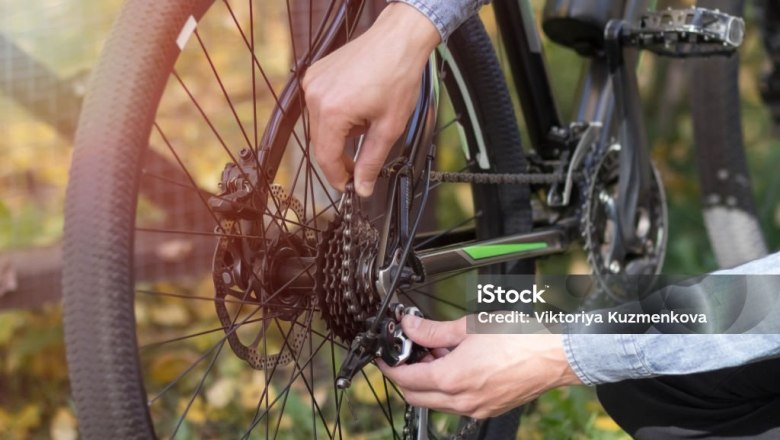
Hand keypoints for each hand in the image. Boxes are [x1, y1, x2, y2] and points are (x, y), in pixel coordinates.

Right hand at [302, 3, 440, 196]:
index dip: (337, 177)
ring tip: (366, 122)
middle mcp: (315, 96)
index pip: (325, 157)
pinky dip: (336, 115)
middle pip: (321, 142)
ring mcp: (312, 82)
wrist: (398, 39)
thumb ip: (371, 160)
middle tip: (361, 164)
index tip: (350, 186)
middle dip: (340, 156)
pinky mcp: (315, 74)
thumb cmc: (397, 75)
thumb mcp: (389, 126)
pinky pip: (320, 106)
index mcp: (331, 111)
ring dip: (340, 133)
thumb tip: (362, 187)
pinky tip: (358, 107)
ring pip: (320, 125)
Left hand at [379, 315, 581, 418]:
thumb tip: (410, 327)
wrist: (554, 356)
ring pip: (435, 401)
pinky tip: (458, 364)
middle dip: (407, 375)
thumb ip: (433, 330)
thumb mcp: (468, 327)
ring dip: (429, 381)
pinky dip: (448, 387)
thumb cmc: (519, 340)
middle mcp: (461, 401)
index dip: (390, 366)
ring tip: (440, 353)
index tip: (385, 356)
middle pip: (416, 395)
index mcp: (451, 379)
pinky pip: (456, 404)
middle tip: (412, 352)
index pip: (405, 379)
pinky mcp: (487, 409)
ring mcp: (475, 409)